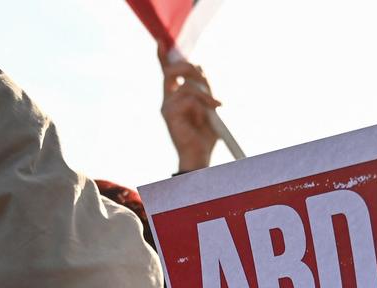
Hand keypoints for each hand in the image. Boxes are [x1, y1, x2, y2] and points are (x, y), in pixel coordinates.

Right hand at [159, 42, 220, 172]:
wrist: (199, 157)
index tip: (160, 41)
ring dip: (206, 93)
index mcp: (175, 97)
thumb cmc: (205, 134)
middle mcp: (168, 99)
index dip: (162, 57)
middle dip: (191, 68)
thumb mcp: (208, 105)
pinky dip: (203, 105)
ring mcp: (167, 106)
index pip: (166, 72)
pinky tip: (207, 115)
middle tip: (207, 80)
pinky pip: (189, 98)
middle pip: (173, 70)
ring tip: (216, 106)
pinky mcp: (168, 114)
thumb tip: (199, 68)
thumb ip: (203, 88)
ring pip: (187, 85)